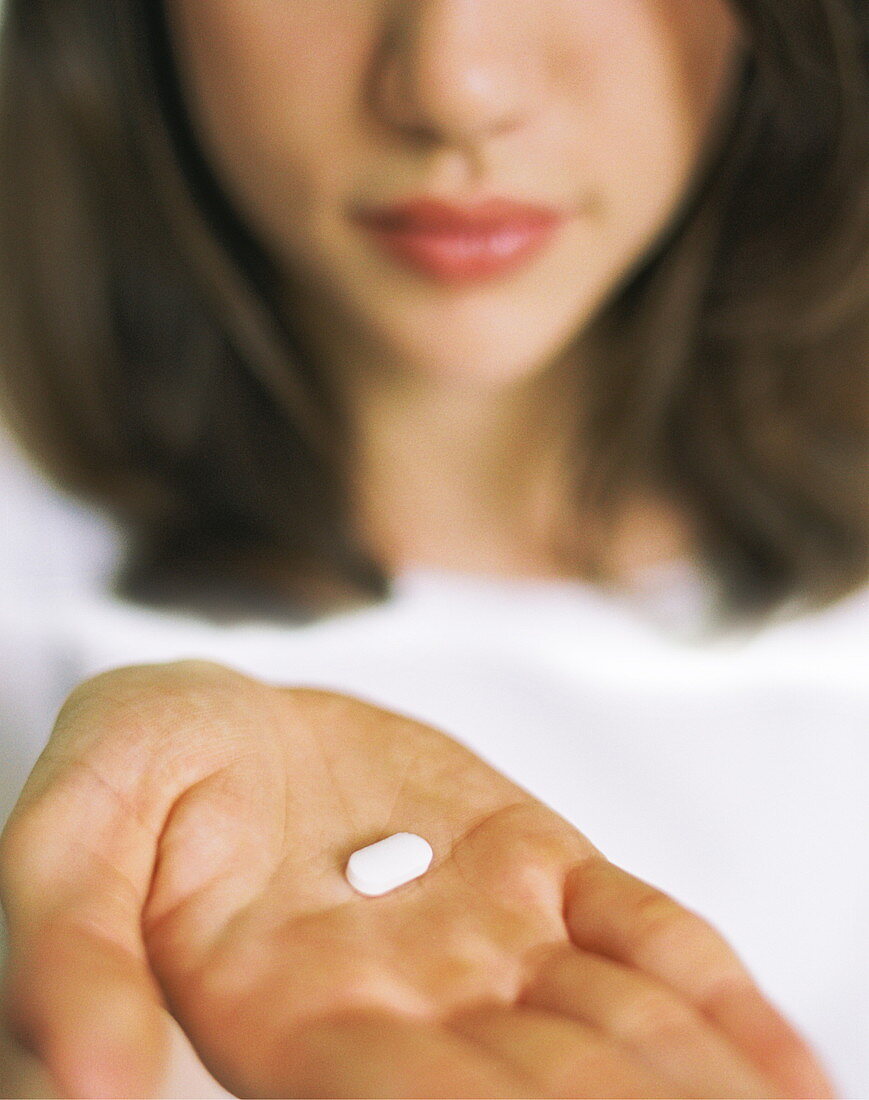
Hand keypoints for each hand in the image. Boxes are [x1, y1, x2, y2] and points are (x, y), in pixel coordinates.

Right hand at [0, 660, 835, 1097]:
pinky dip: (721, 1004)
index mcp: (291, 1023)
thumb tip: (88, 1085)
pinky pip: (645, 942)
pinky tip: (794, 1077)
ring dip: (699, 1088)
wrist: (217, 713)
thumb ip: (72, 951)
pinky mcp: (538, 867)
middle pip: (546, 1094)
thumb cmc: (134, 772)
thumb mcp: (67, 836)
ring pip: (617, 1035)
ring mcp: (488, 937)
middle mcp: (407, 1007)